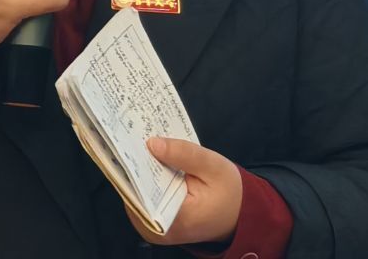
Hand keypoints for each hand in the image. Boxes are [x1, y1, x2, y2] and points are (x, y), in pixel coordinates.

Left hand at [126, 137, 243, 247]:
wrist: (237, 215)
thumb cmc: (229, 194)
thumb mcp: (214, 166)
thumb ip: (185, 154)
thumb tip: (152, 144)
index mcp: (176, 218)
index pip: (141, 190)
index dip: (134, 165)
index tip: (130, 140)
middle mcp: (159, 230)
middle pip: (134, 192)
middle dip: (134, 164)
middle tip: (133, 136)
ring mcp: (154, 230)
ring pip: (134, 195)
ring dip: (138, 171)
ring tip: (140, 145)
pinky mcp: (154, 224)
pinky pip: (141, 199)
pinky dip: (144, 180)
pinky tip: (148, 161)